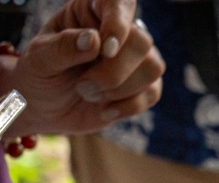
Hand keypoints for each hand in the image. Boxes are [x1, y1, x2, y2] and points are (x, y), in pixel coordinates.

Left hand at [3, 0, 162, 136]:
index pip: (118, 3)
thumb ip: (62, 47)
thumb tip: (94, 40)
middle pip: (141, 41)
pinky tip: (103, 109)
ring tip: (89, 95)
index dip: (118, 23)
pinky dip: (126, 106)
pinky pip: (152, 92)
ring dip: (120, 89)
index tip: (105, 50)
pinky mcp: (144, 86)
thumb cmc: (41, 75)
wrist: (47, 109)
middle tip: (83, 85)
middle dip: (115, 70)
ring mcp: (135, 59)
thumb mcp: (39, 58)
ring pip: (153, 67)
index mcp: (91, 12)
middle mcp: (120, 31)